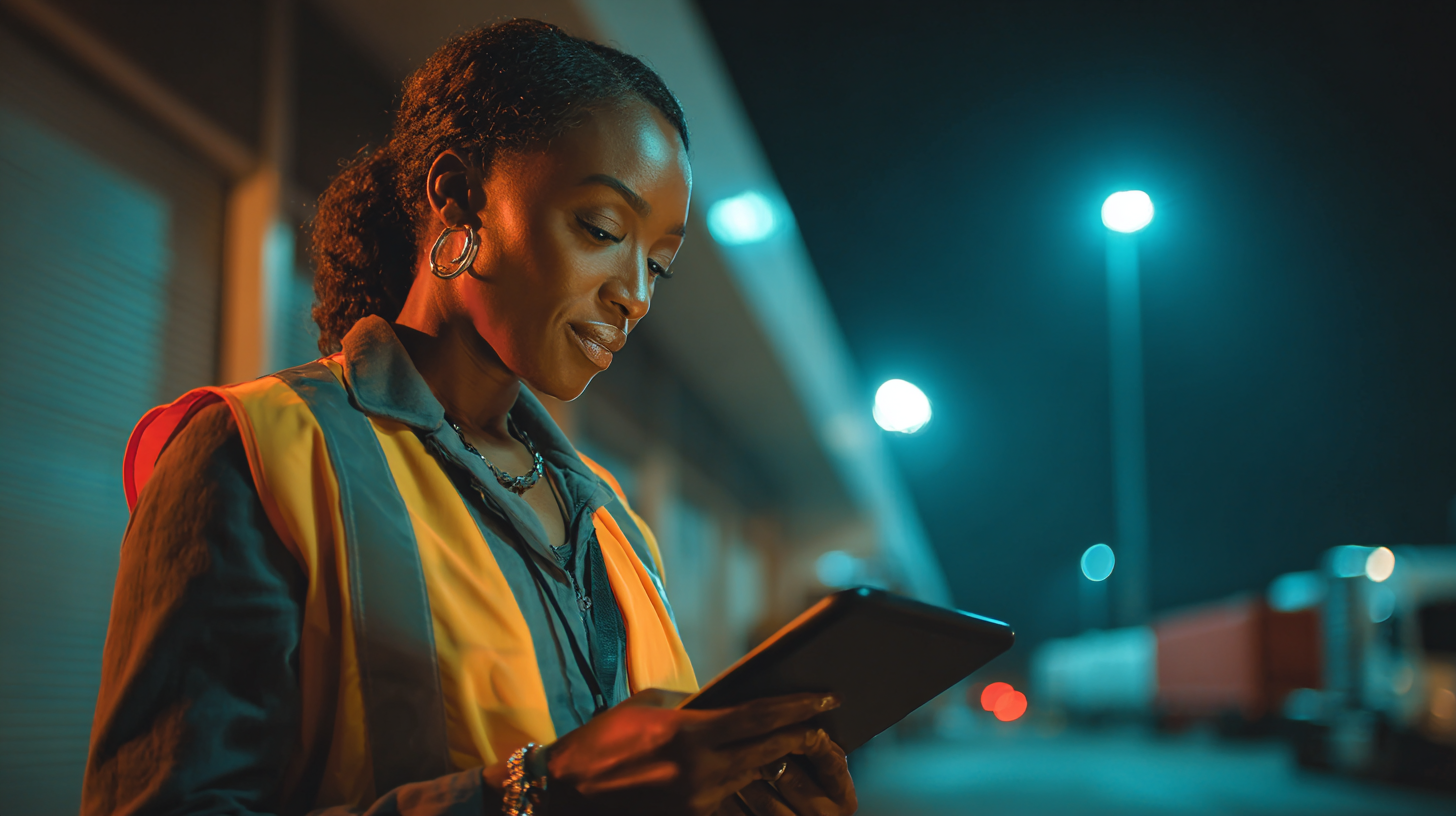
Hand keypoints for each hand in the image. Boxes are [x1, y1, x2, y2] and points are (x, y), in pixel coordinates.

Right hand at [539, 688, 839, 815]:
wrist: (566, 792)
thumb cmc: (604, 739)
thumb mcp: (650, 705)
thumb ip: (695, 706)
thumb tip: (732, 705)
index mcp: (691, 733)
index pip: (760, 716)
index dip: (799, 706)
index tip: (828, 697)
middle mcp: (702, 770)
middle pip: (771, 750)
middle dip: (804, 737)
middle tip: (826, 725)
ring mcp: (699, 801)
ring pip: (758, 778)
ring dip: (782, 763)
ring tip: (802, 747)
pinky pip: (735, 800)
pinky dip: (753, 786)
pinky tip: (764, 772)